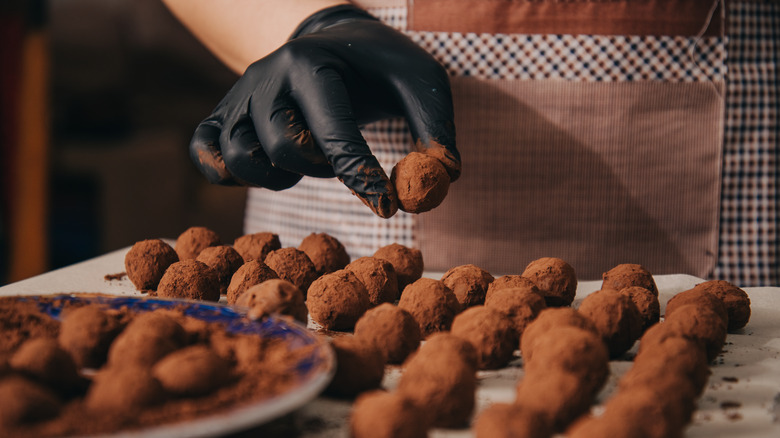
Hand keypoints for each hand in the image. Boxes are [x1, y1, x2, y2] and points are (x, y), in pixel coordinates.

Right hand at [189, 5, 458, 217]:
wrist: (333, 42)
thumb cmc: (380, 68)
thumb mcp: (419, 83)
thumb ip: (436, 128)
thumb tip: (444, 177)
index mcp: (312, 61)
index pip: (332, 130)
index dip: (360, 175)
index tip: (387, 205)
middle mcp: (266, 74)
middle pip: (283, 147)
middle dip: (323, 169)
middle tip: (342, 160)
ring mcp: (238, 95)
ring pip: (241, 157)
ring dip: (280, 176)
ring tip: (308, 160)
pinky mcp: (220, 115)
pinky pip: (208, 158)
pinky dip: (233, 174)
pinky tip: (270, 167)